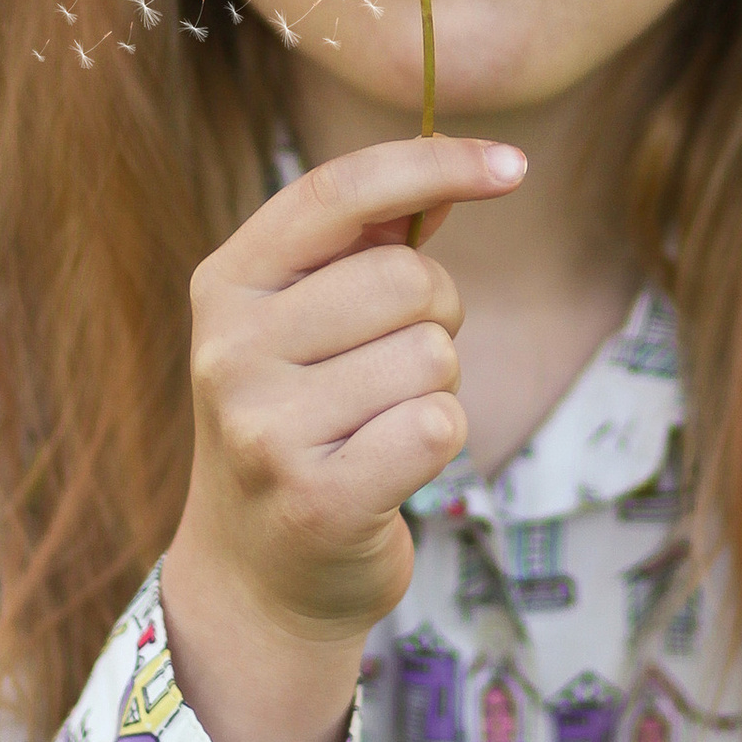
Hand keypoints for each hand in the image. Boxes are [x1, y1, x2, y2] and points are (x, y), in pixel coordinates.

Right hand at [158, 135, 525, 741]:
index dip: (434, 164)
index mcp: (227, 285)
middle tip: (395, 367)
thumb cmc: (302, 425)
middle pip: (407, 278)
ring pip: (432, 356)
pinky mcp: (316, 499)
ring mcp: (264, 428)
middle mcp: (230, 350)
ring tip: (380, 425)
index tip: (514, 166)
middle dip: (437, 316)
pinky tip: (391, 468)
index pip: (337, 193)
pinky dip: (440, 442)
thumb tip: (464, 172)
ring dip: (436, 389)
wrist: (256, 578)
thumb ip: (367, 246)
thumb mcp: (304, 324)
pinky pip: (438, 427)